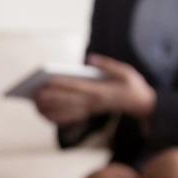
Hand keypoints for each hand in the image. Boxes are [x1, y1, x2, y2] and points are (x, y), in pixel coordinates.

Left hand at [36, 55, 155, 121]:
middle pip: (68, 102)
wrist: (142, 105)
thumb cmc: (132, 85)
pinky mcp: (89, 114)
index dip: (62, 85)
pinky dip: (56, 118)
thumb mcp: (125, 71)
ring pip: (67, 113)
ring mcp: (91, 111)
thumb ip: (107, 64)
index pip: (78, 88)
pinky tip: (44, 114)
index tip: (47, 81)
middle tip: (35, 94)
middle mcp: (94, 103)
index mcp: (102, 91)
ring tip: (35, 104)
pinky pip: (70, 119)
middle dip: (51, 98)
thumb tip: (88, 58)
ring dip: (50, 110)